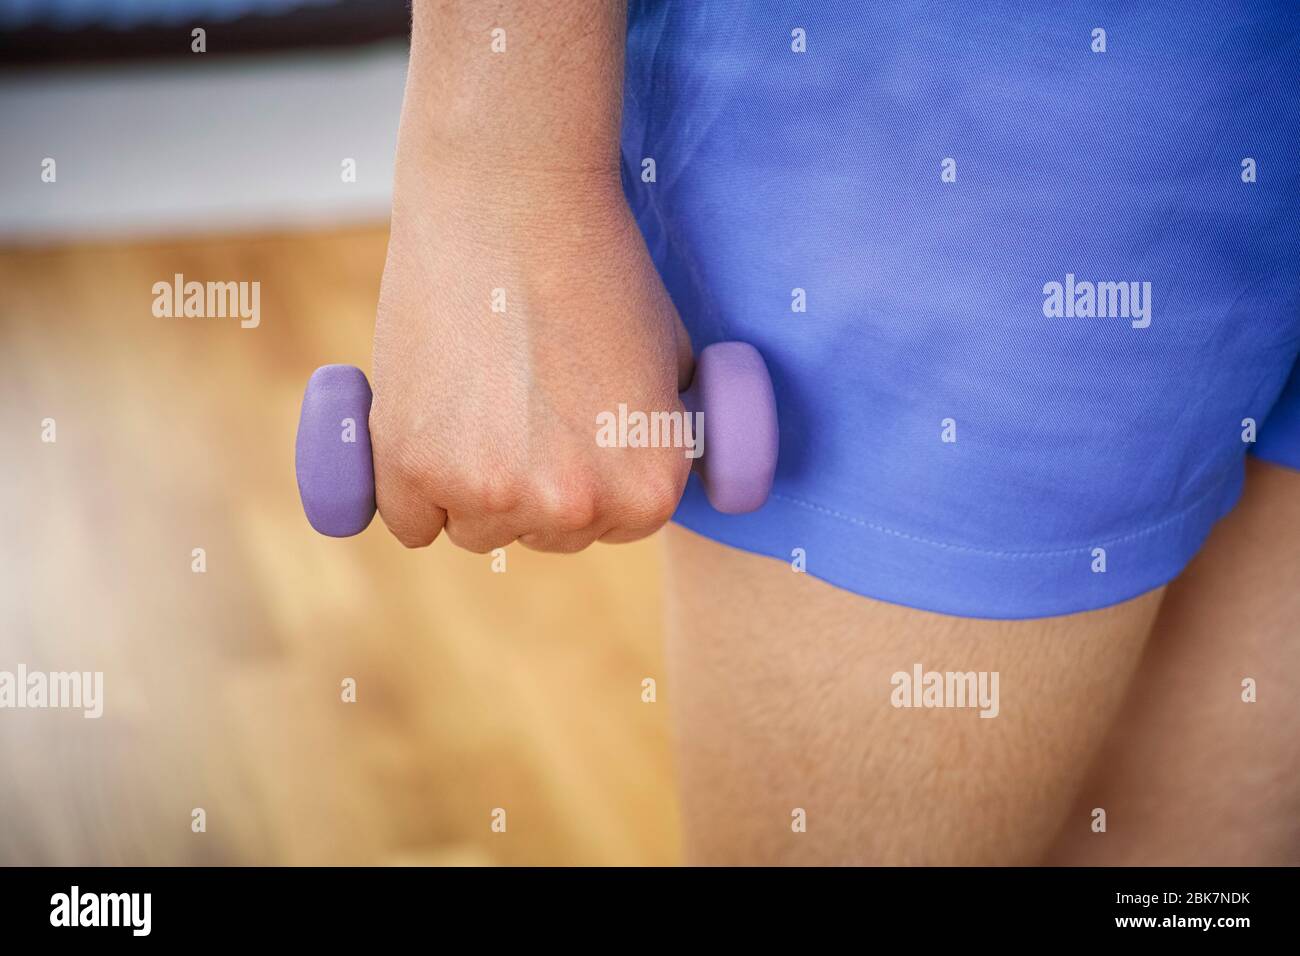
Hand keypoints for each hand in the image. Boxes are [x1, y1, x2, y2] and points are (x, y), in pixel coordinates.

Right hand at [369, 165, 694, 552]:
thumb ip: (663, 438)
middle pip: (544, 536)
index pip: (612, 527)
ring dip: (469, 486)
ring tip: (473, 396)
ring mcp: (491, 492)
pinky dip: (411, 486)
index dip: (588, 477)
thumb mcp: (671, 364)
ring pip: (473, 529)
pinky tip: (426, 423)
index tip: (567, 428)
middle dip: (530, 485)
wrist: (511, 198)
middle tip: (516, 401)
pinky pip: (409, 520)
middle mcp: (575, 507)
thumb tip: (657, 478)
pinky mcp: (412, 468)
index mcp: (647, 491)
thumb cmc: (597, 267)